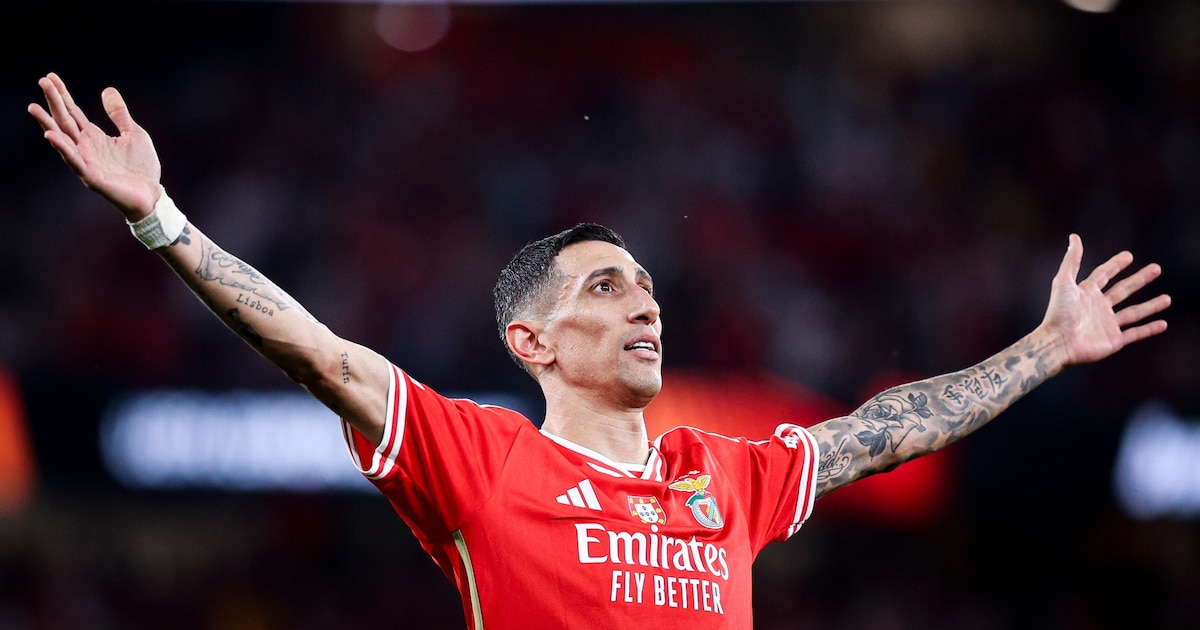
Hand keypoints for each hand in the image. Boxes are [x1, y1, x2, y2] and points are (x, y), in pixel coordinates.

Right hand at [28, 72, 161, 220]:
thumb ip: (119, 114)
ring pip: (63, 140)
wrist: (150, 194)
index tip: (50, 76)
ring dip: (48, 123)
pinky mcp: (92, 177)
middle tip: (42, 81)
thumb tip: (107, 90)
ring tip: (33, 108)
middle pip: (65, 121)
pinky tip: (52, 136)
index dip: (62, 95)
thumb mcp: (134, 133)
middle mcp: (85, 147)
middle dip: (53, 101)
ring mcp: (86, 162)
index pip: (73, 112)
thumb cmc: (141, 167)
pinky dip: (63, 149)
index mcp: (94, 137)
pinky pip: (74, 161)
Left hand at [1040, 233, 1169, 366]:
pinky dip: (1149, 329)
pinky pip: (1135, 334)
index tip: (1129, 256)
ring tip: (1167, 298)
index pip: (1104, 275)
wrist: (1057, 343)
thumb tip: (1074, 237)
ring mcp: (1106, 324)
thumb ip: (1072, 261)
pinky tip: (1163, 323)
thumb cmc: (1058, 313)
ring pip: (1133, 313)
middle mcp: (1098, 307)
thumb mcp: (1064, 282)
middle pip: (1123, 290)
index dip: (1115, 265)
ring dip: (1150, 306)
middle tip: (1156, 269)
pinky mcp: (1113, 340)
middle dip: (1139, 280)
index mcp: (1086, 293)